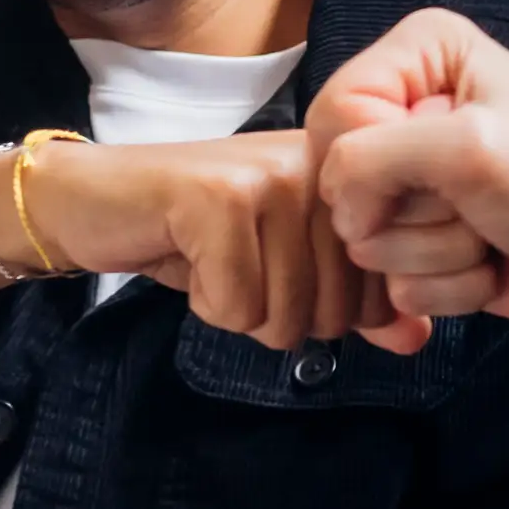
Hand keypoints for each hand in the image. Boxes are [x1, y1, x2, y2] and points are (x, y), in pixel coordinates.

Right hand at [19, 132, 364, 350]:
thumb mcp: (282, 269)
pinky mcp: (221, 198)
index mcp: (343, 183)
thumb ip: (352, 301)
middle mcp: (318, 172)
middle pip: (331, 314)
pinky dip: (203, 302)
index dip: (322, 314)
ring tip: (209, 258)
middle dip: (273, 315)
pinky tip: (185, 256)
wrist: (93, 201)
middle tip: (233, 266)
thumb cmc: (190, 235)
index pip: (377, 296)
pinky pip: (235, 307)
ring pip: (282, 315)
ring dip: (234, 309)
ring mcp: (270, 178)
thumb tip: (415, 336)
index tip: (274, 272)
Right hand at [305, 11, 508, 352]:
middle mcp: (408, 112)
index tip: (437, 171)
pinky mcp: (423, 243)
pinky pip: (393, 284)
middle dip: (414, 213)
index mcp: (419, 57)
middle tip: (474, 200)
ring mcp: (414, 183)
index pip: (333, 114)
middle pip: (343, 185)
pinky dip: (448, 286)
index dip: (373, 161)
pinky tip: (491, 262)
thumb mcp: (469, 146)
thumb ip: (371, 158)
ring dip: (436, 253)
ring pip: (368, 243)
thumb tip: (335, 206)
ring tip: (490, 230)